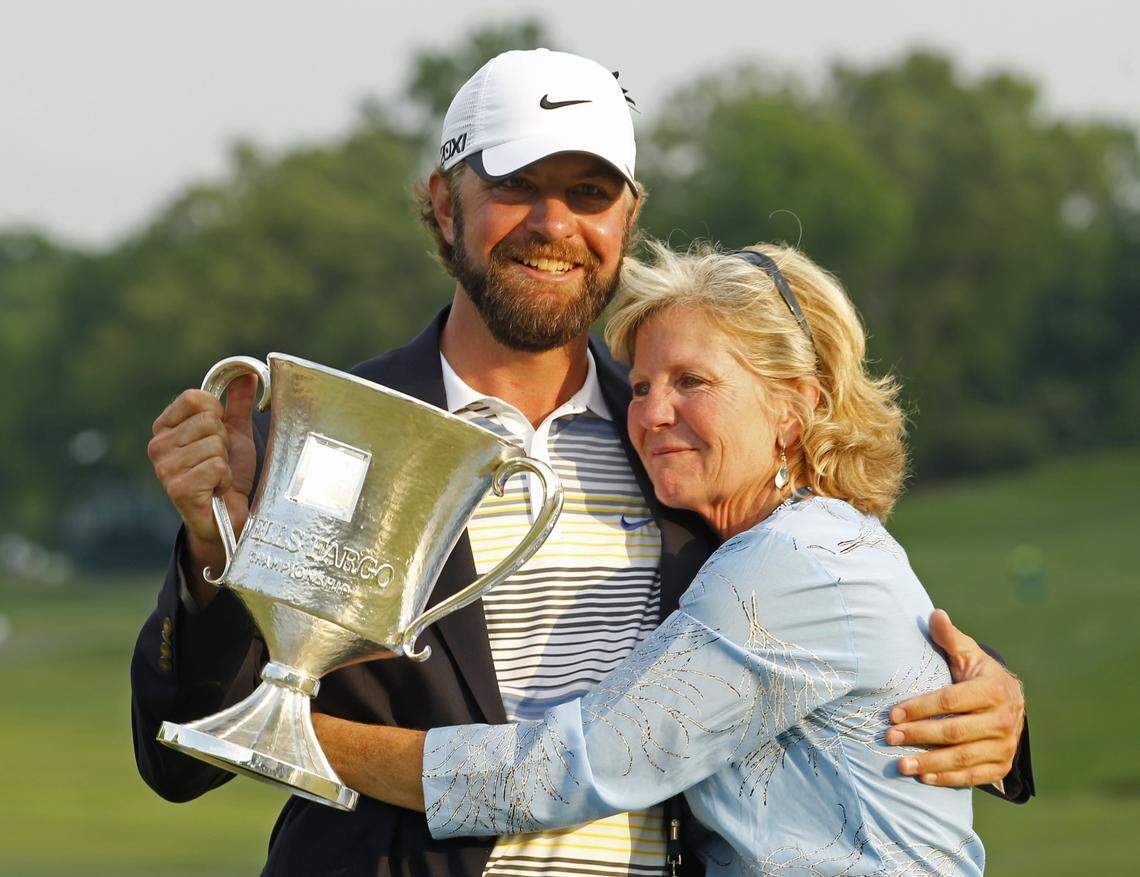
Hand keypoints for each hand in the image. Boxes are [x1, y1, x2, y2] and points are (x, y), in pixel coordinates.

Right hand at [147, 375, 258, 597]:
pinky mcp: (177, 488)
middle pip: (210, 421)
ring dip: (226, 463)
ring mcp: (164, 468)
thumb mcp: (235, 434)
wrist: (228, 516)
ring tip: (217, 478)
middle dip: (225, 442)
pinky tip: (216, 491)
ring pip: (215, 444)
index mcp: (165, 427)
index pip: (195, 397)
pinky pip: (216, 466)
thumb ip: (237, 404)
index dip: (217, 413)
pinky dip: (225, 479)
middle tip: (219, 462)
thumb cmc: (226, 475)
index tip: (218, 434)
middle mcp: (157, 446)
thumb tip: (248, 373)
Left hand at [886, 609, 1024, 787]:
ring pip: (963, 758)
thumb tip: (935, 614)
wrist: (1012, 702)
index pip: (950, 700)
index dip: (921, 707)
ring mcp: (1004, 745)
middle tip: (889, 737)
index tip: (892, 713)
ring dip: (930, 762)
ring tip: (901, 764)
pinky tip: (924, 777)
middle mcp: (1003, 719)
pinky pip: (974, 776)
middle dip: (919, 735)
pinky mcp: (1002, 765)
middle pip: (955, 731)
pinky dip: (948, 779)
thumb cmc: (978, 674)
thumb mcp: (968, 653)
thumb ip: (950, 638)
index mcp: (993, 689)